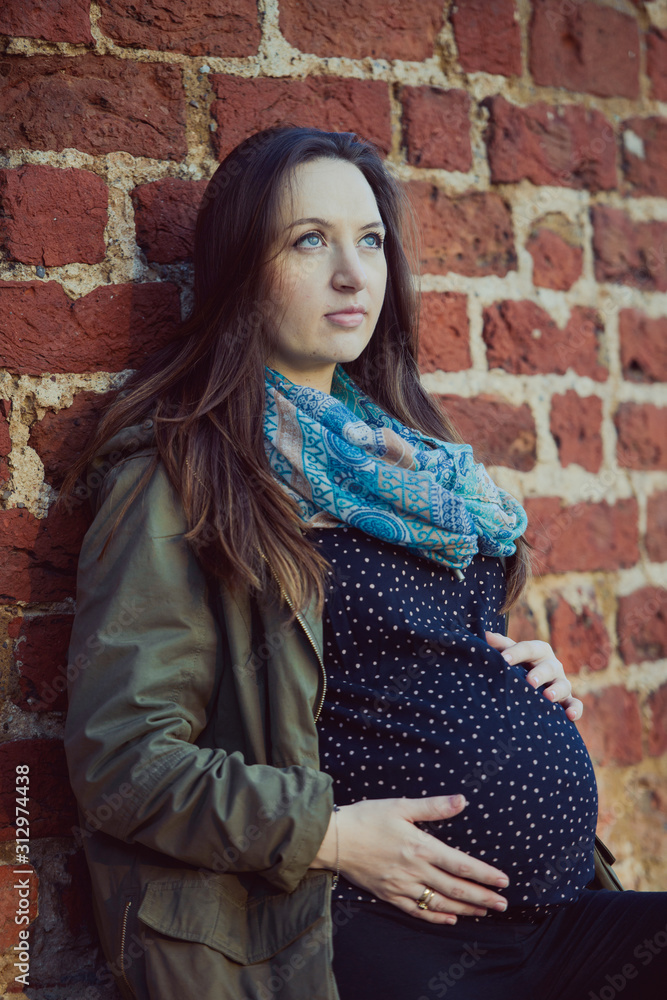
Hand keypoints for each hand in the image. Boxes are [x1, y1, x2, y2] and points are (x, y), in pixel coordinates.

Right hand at [310, 794, 509, 924]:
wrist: (334, 839)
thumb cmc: (367, 817)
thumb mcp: (401, 806)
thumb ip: (434, 807)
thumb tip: (462, 801)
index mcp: (420, 846)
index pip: (461, 864)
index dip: (484, 874)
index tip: (503, 881)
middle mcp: (414, 870)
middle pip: (455, 889)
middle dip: (482, 898)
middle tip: (503, 904)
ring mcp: (402, 886)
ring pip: (439, 903)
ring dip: (465, 909)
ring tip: (483, 912)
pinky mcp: (389, 895)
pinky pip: (417, 911)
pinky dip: (436, 917)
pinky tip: (449, 919)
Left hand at [485, 631, 583, 721]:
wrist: (531, 682)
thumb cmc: (517, 665)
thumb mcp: (510, 653)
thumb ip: (500, 646)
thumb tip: (485, 636)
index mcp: (539, 651)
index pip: (528, 648)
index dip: (516, 653)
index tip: (503, 659)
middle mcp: (552, 665)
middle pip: (549, 667)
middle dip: (540, 674)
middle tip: (530, 681)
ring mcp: (561, 683)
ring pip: (564, 685)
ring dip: (557, 691)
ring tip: (548, 697)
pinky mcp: (567, 700)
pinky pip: (575, 704)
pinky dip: (575, 710)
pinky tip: (570, 717)